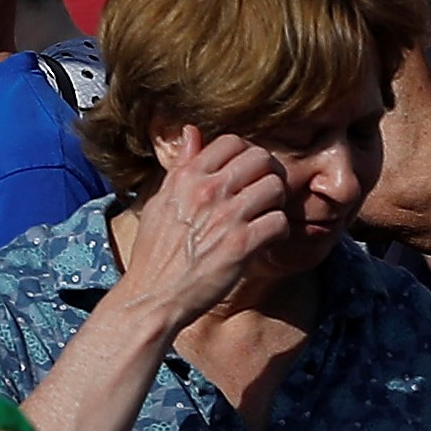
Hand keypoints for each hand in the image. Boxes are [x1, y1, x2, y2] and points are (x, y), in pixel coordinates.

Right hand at [116, 130, 289, 328]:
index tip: (248, 172)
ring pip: (275, 187)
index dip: (247, 153)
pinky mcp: (241, 245)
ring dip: (277, 202)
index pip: (233, 141)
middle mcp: (207, 192)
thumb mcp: (160, 202)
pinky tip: (267, 239)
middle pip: (261, 159)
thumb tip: (192, 130)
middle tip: (265, 192)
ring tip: (266, 215)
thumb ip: (181, 165)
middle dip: (269, 173)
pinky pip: (279, 222)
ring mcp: (226, 218)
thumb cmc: (156, 253)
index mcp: (187, 178)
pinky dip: (279, 231)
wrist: (152, 299)